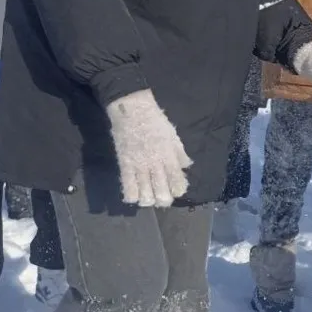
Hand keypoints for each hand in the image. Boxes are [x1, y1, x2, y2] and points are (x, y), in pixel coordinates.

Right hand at [104, 89, 191, 206]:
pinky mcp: (124, 166)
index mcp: (169, 157)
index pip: (178, 183)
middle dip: (164, 200)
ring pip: (145, 196)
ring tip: (149, 197)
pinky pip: (128, 189)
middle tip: (163, 197)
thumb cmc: (155, 121)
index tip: (177, 189)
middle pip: (162, 194)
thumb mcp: (173, 135)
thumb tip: (186, 167)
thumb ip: (180, 154)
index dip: (179, 191)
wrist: (132, 110)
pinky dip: (132, 197)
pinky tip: (135, 195)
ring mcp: (139, 167)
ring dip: (148, 200)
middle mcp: (155, 165)